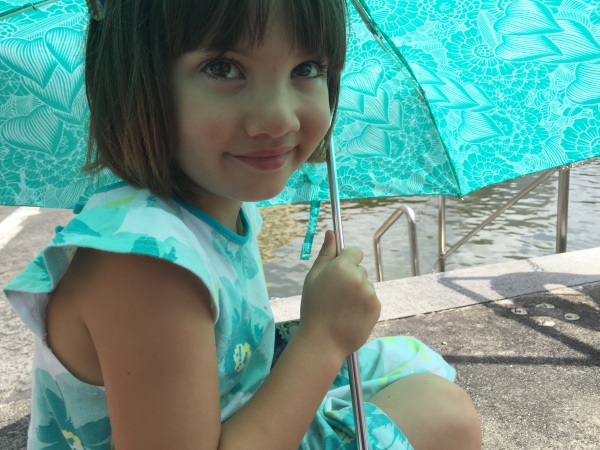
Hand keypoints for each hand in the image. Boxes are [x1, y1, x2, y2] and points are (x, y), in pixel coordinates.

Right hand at [298, 230, 380, 360]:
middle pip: (359, 269)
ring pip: (365, 285)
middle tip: (335, 295)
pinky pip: (371, 299)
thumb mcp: (313, 278)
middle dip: (350, 277)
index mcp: (341, 267)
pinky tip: (350, 315)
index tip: (338, 272)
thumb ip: (325, 254)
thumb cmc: (313, 308)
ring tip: (342, 308)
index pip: (354, 252)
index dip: (346, 260)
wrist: (323, 341)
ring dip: (357, 292)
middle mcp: (359, 277)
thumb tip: (331, 233)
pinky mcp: (377, 307)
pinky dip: (363, 305)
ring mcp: (370, 293)